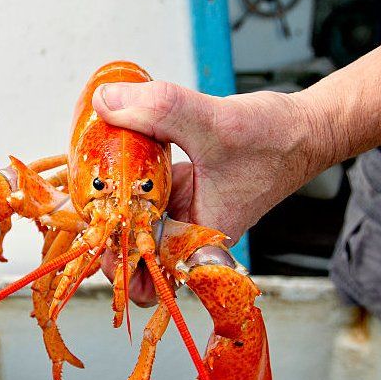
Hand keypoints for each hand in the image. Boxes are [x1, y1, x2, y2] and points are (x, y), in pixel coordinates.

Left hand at [91, 81, 324, 304]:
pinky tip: (108, 158)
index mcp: (196, 241)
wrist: (304, 128)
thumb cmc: (275, 140)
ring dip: (109, 206)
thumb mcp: (213, 123)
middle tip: (77, 207)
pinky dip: (125, 179)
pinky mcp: (179, 189)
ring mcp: (181, 211)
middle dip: (102, 236)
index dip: (113, 265)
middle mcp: (186, 233)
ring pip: (133, 223)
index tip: (89, 235)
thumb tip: (107, 102)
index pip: (146, 277)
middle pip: (131, 256)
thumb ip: (159, 110)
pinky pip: (142, 193)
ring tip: (83, 185)